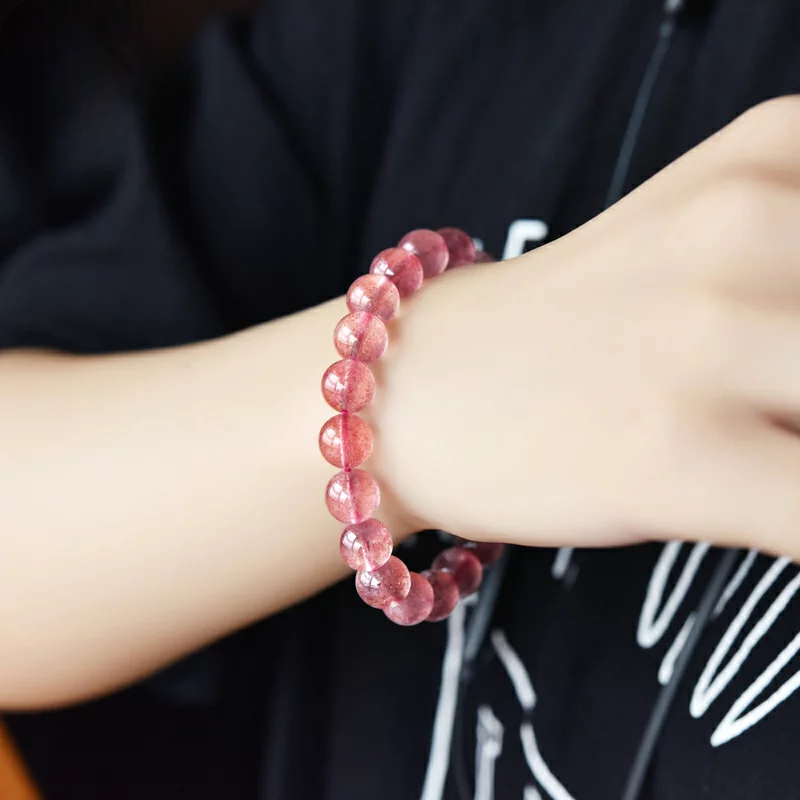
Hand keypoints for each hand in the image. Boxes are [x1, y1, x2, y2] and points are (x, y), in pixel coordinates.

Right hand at [372, 96, 799, 558]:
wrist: (413, 388)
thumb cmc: (557, 327)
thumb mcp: (694, 234)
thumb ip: (799, 257)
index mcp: (763, 159)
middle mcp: (743, 230)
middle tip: (781, 406)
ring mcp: (703, 343)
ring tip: (764, 442)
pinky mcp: (671, 456)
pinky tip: (774, 512)